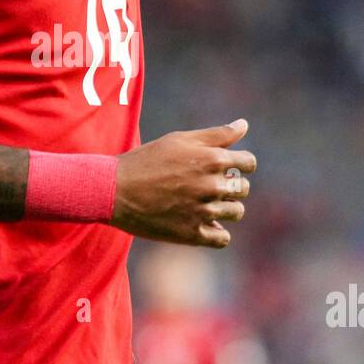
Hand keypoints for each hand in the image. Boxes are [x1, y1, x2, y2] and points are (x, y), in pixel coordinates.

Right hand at [110, 118, 254, 247]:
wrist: (114, 190)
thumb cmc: (146, 160)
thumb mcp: (180, 140)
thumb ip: (216, 134)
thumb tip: (244, 125)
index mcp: (212, 159)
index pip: (249, 163)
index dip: (240, 164)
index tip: (226, 168)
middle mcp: (212, 186)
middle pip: (243, 189)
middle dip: (231, 186)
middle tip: (206, 185)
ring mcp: (203, 212)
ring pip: (236, 213)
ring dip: (225, 208)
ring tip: (203, 204)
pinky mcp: (192, 234)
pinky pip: (223, 238)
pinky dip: (217, 232)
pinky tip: (202, 222)